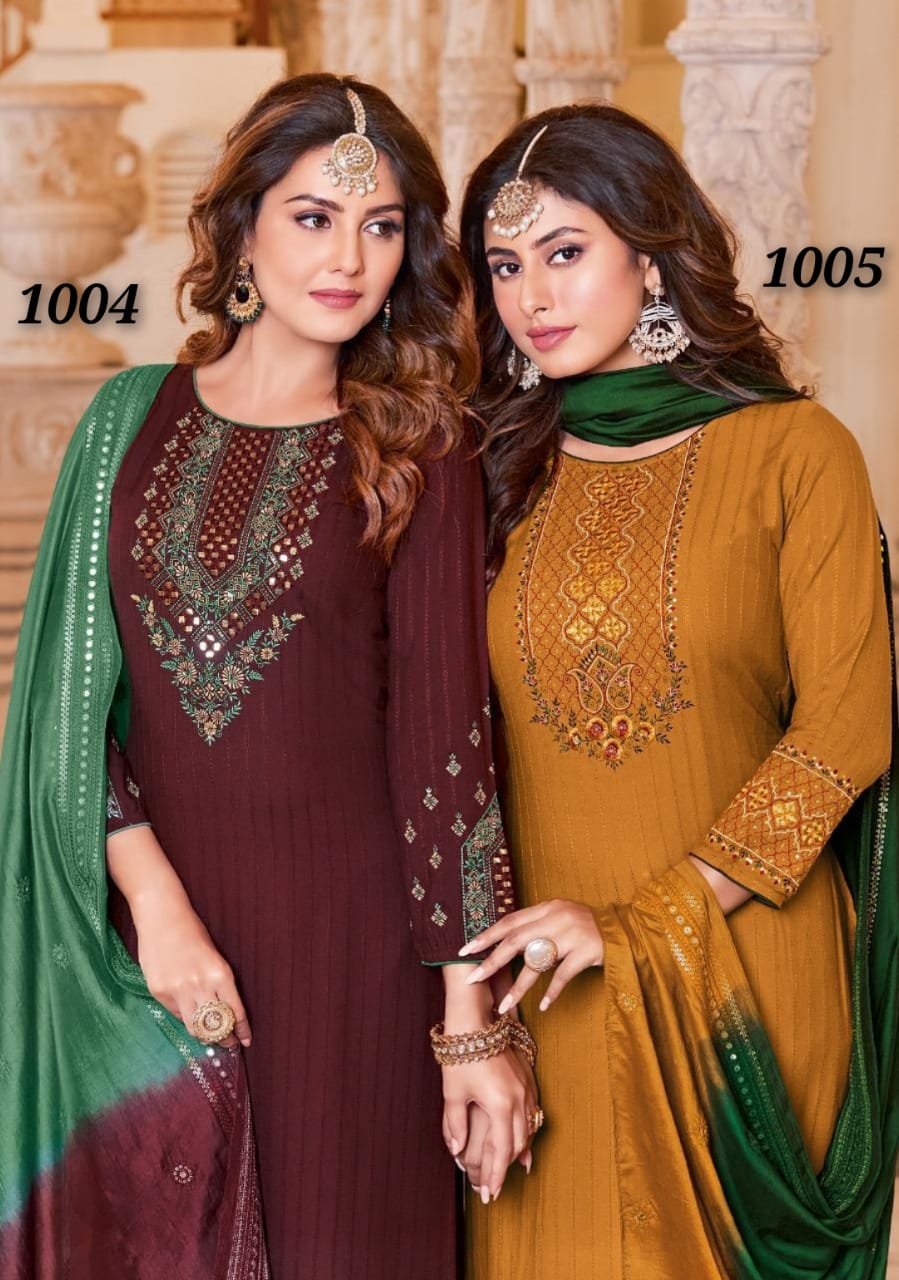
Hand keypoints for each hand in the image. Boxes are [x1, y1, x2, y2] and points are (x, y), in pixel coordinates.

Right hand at [132, 886, 250, 1048]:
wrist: (161, 916)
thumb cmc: (192, 932)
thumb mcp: (214, 956)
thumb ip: (218, 985)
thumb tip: (222, 1014)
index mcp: (220, 974)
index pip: (235, 1013)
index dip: (242, 1031)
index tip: (245, 1041)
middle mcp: (200, 985)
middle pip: (216, 1027)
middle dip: (225, 1039)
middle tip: (229, 1043)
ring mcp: (178, 991)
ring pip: (195, 1028)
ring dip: (204, 1035)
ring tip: (209, 1036)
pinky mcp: (159, 993)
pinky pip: (176, 1014)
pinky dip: (184, 1016)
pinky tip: (187, 1011)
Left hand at [442, 1047, 536, 1202]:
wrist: (475, 1019)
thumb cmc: (460, 1055)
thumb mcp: (453, 1093)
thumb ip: (455, 1124)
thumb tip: (456, 1151)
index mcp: (500, 1105)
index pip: (502, 1150)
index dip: (496, 1174)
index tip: (490, 1193)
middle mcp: (518, 1098)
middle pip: (518, 1143)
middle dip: (507, 1167)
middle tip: (495, 1186)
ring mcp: (525, 1087)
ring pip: (528, 1127)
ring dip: (520, 1148)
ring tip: (511, 1166)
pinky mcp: (527, 1076)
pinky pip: (531, 1110)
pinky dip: (526, 1127)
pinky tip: (521, 1134)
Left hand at [458, 899, 603, 1013]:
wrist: (627, 929)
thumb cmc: (588, 927)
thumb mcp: (561, 918)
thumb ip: (537, 926)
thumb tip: (506, 943)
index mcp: (548, 908)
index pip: (510, 921)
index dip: (487, 935)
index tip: (465, 950)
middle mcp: (557, 917)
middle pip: (517, 940)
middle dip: (493, 960)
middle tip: (473, 977)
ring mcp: (573, 933)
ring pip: (538, 961)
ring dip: (519, 986)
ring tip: (504, 1006)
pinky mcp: (588, 951)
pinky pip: (563, 975)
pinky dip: (551, 992)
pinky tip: (543, 1006)